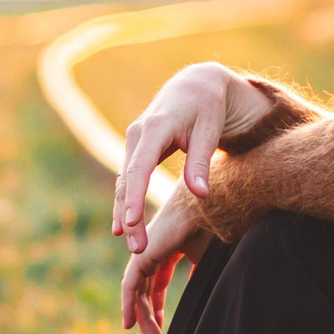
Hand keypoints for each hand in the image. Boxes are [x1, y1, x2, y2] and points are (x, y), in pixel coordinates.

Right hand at [113, 63, 274, 249]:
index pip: (140, 168)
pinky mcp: (137, 149)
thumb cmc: (208, 107)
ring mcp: (134, 142)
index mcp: (156, 127)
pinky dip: (127, 202)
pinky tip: (127, 227)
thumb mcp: (210, 130)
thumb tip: (200, 194)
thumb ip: (202, 162)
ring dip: (125, 213)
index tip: (131, 224)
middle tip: (137, 248)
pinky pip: (128, 179)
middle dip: (128, 215)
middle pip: (127, 180)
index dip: (133, 197)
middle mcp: (138, 134)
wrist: (197, 85)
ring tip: (133, 246)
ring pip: (123, 183)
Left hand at [120, 183, 209, 333]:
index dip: (156, 302)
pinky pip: (131, 285)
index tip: (160, 325)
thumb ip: (201, 273)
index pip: (158, 278)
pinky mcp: (144, 253)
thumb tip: (201, 293)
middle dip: (150, 315)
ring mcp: (148, 247)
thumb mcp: (211, 256)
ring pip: (138, 289)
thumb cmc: (223, 224)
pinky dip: (130, 305)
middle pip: (146, 286)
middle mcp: (155, 244)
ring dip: (144, 318)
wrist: (220, 205)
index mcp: (171, 243)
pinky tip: (132, 324)